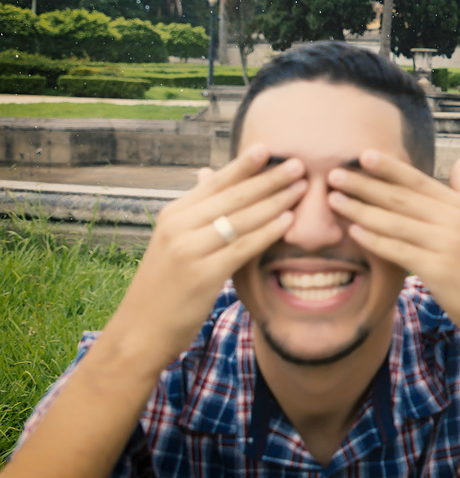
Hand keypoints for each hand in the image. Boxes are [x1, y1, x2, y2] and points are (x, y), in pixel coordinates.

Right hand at [105, 145, 305, 369]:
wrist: (140, 330)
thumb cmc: (164, 285)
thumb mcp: (172, 241)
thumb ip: (195, 210)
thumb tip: (206, 172)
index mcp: (172, 214)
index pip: (215, 182)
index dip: (243, 165)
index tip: (269, 148)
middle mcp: (178, 226)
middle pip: (233, 196)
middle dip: (269, 178)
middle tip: (299, 164)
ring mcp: (189, 250)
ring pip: (241, 219)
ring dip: (276, 200)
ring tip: (301, 187)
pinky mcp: (203, 275)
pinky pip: (243, 247)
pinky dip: (268, 231)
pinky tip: (288, 220)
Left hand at [327, 153, 459, 339]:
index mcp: (459, 206)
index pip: (417, 180)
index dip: (389, 167)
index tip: (362, 155)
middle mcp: (453, 220)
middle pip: (401, 198)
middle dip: (365, 185)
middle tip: (334, 175)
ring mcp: (446, 244)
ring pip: (395, 223)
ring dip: (362, 210)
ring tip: (335, 201)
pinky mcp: (438, 269)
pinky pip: (399, 251)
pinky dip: (375, 241)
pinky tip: (354, 233)